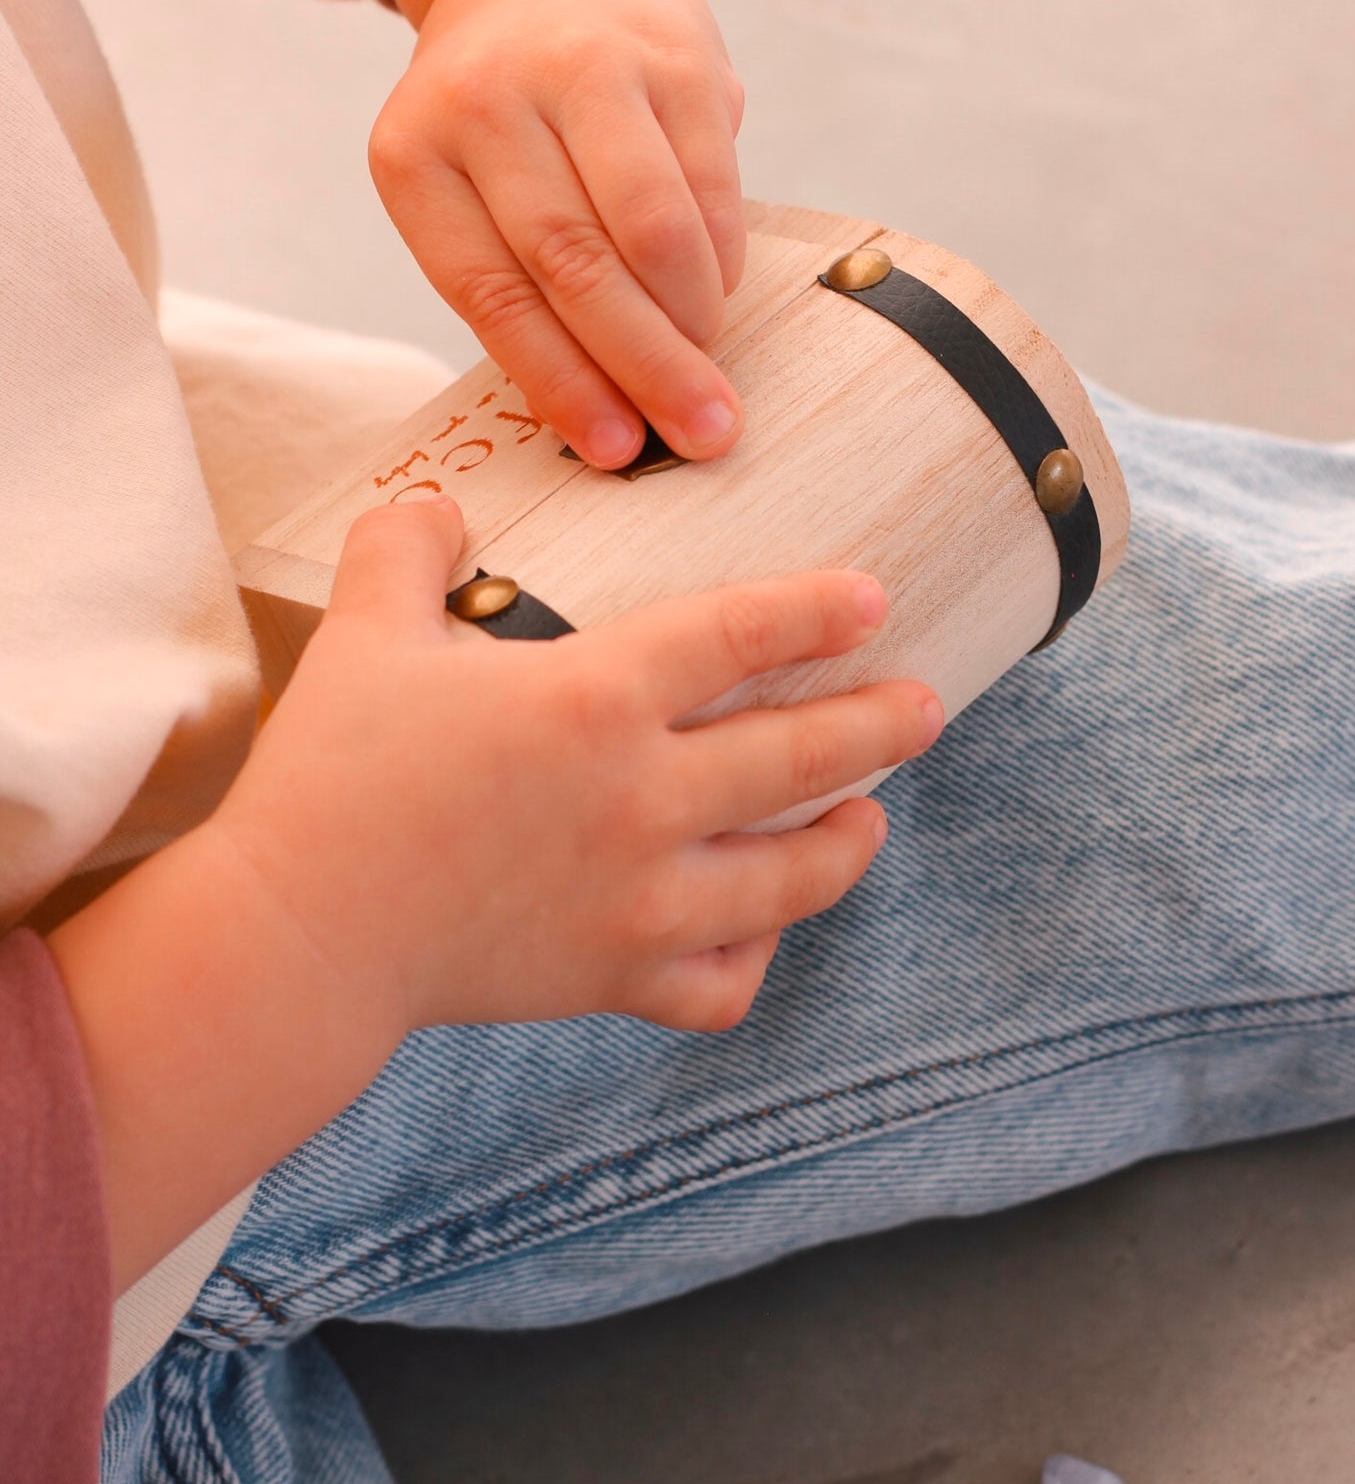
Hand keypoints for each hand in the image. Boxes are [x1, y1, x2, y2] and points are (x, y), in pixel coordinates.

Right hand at [218, 496, 944, 1037]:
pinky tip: (762, 929)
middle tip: (925, 704)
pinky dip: (754, 957)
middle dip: (880, 725)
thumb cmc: (333, 775)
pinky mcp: (614, 976)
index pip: (740, 635)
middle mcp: (643, 798)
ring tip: (870, 818)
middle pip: (798, 756)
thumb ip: (407, 549)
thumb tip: (436, 504)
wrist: (300, 932)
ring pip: (788, 877)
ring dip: (845, 845)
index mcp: (596, 699)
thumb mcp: (366, 632)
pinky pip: (722, 979)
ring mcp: (640, 898)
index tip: (870, 597)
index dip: (816, 610)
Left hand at [373, 0, 747, 469]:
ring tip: (716, 384)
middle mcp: (485, 101)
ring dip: (691, 320)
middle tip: (697, 437)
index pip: (488, 291)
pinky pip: (706, 179)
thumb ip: (517, 277)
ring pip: (646, 227)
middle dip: (641, 365)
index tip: (613, 451)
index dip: (557, 380)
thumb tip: (604, 412)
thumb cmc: (513, 114)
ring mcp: (578, 68)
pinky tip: (722, 301)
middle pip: (571, 264)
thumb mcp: (468, 176)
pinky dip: (722, 258)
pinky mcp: (668, 51)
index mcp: (411, 152)